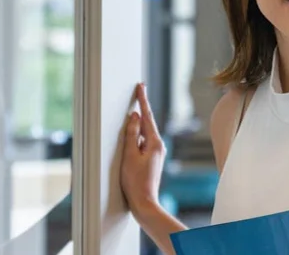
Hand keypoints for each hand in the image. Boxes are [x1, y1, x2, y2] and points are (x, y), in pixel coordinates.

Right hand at [120, 83, 165, 213]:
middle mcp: (159, 146)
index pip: (147, 116)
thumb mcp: (130, 155)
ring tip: (135, 110)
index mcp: (155, 143)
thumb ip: (132, 134)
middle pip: (148, 123)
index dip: (143, 100)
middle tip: (139, 90)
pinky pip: (144, 142)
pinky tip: (133, 135)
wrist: (144, 203)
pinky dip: (138, 135)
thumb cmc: (135, 182)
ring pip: (145, 133)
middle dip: (142, 108)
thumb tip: (135, 117)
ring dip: (139, 123)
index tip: (140, 86)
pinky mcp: (152, 160)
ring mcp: (156, 153)